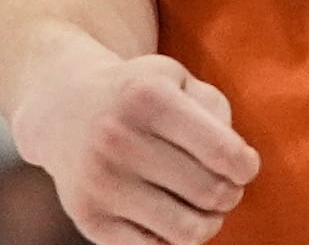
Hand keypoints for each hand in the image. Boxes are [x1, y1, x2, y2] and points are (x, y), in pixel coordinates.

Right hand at [8, 44, 256, 243]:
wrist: (62, 109)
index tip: (240, 165)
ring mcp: (99, 181)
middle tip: (220, 185)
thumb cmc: (138, 97)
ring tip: (200, 205)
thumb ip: (215, 110)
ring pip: (189, 231)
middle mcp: (117, 137)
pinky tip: (165, 213)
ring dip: (208, 223)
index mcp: (146, 96)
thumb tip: (235, 167)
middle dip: (229, 194)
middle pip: (212, 194)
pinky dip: (171, 237)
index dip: (245, 167)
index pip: (224, 153)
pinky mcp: (89, 218)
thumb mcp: (175, 79)